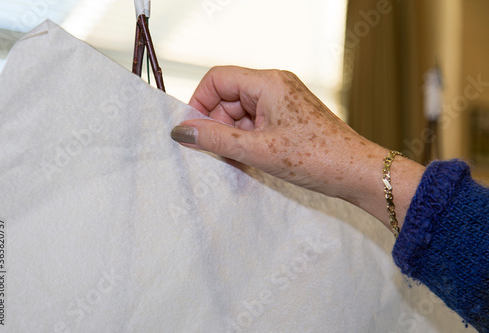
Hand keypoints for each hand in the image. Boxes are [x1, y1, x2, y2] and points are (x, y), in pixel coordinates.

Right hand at [171, 66, 424, 231]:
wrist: (358, 173)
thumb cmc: (318, 157)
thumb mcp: (259, 151)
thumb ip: (217, 139)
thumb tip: (182, 130)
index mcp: (268, 82)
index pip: (218, 78)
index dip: (199, 102)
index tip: (192, 130)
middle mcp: (275, 86)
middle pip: (228, 97)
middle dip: (217, 126)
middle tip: (216, 154)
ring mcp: (282, 103)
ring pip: (240, 114)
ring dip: (231, 137)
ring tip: (237, 163)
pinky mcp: (287, 119)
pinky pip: (255, 125)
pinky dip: (246, 142)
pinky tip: (249, 162)